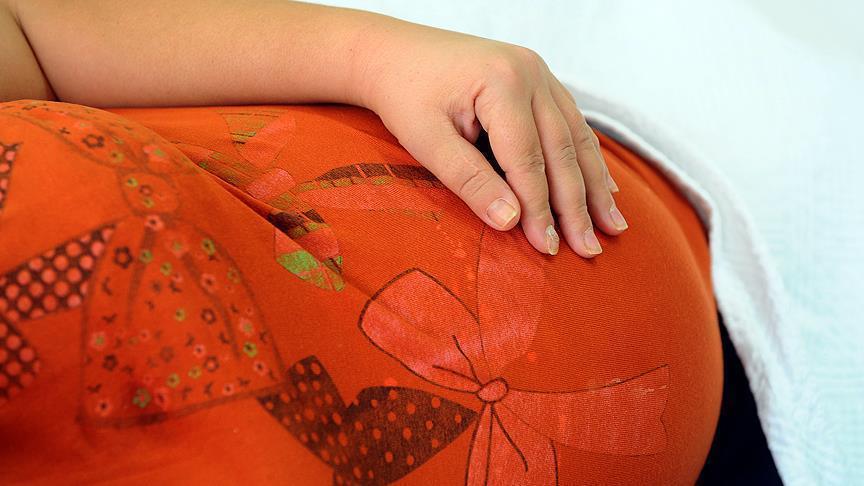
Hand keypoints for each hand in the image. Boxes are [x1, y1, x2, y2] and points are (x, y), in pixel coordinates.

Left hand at [353, 23, 626, 256]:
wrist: (393, 53)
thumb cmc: (404, 95)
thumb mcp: (426, 141)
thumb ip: (468, 180)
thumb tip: (510, 222)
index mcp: (502, 83)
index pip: (528, 161)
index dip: (540, 209)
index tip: (548, 248)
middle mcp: (530, 73)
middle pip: (561, 150)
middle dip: (577, 205)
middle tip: (589, 249)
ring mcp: (539, 73)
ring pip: (576, 138)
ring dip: (595, 185)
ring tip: (612, 225)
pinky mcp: (539, 80)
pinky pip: (572, 124)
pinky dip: (586, 159)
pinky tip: (603, 186)